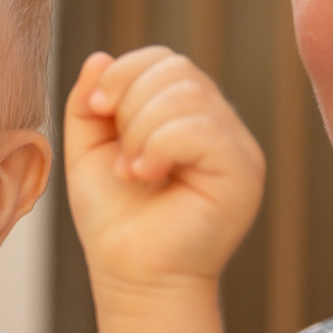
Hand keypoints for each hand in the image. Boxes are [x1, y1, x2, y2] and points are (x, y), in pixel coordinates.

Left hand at [64, 47, 263, 308]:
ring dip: (141, 131)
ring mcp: (238, 148)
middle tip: (120, 155)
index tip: (97, 109)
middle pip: (176, 68)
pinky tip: (146, 175)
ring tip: (133, 172)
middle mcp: (220, 125)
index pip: (164, 60)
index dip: (124, 73)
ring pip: (188, 94)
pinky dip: (160, 146)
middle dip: (130, 104)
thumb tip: (100, 56)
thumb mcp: (88, 151)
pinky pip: (202, 128)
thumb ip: (89, 103)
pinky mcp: (244, 173)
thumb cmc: (115, 220)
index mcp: (188, 115)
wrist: (132, 276)